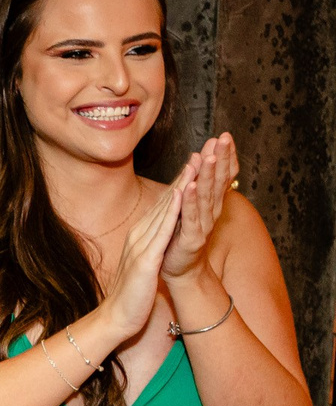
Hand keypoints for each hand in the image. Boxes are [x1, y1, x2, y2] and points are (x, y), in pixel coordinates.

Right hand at [97, 163, 192, 340]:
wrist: (116, 318)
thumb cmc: (130, 295)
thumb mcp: (142, 265)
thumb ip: (149, 248)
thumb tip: (158, 238)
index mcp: (140, 237)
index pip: (163, 207)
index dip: (179, 184)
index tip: (195, 164)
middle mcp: (139, 236)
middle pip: (165, 202)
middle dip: (183, 177)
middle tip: (200, 153)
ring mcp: (141, 246)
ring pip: (164, 210)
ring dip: (180, 186)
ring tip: (196, 164)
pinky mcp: (146, 260)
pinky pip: (161, 232)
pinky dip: (172, 212)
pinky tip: (181, 196)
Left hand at [162, 133, 235, 282]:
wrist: (180, 269)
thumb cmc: (183, 235)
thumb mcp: (193, 207)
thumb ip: (198, 186)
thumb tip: (200, 159)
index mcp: (212, 202)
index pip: (222, 175)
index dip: (224, 156)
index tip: (225, 136)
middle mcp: (211, 210)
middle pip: (218, 180)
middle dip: (220, 158)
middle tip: (222, 138)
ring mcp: (203, 224)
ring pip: (206, 195)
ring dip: (207, 175)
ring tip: (207, 157)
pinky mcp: (192, 237)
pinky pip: (191, 216)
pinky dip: (190, 201)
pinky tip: (189, 186)